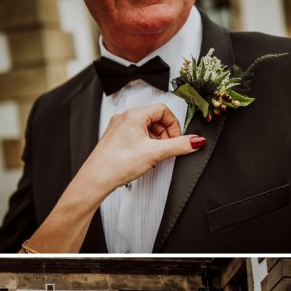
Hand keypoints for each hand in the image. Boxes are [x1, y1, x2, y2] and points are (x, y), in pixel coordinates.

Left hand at [23, 103, 204, 253]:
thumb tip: (196, 141)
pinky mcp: (113, 141)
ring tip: (155, 156)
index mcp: (134, 115)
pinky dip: (143, 145)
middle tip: (167, 149)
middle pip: (154, 119)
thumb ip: (178, 146)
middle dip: (165, 134)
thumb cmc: (116, 164)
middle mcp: (124, 118)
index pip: (163, 110)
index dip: (174, 125)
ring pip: (144, 129)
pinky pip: (134, 137)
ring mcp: (117, 129)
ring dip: (154, 141)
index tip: (176, 139)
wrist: (95, 180)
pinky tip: (143, 159)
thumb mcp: (154, 154)